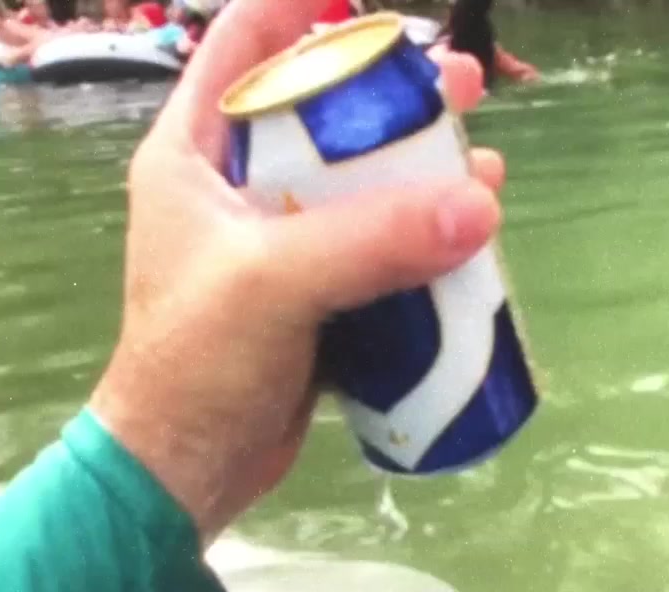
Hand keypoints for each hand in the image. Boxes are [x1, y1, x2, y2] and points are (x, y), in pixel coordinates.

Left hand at [89, 0, 506, 545]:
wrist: (187, 469)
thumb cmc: (197, 363)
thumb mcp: (272, 285)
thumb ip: (369, 238)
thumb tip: (478, 201)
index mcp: (192, 154)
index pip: (241, 44)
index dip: (298, 3)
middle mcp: (233, 185)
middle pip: (317, 107)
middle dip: (390, 90)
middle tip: (461, 82)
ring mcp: (275, 241)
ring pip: (355, 177)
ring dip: (418, 165)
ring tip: (482, 160)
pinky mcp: (311, 292)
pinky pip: (373, 241)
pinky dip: (419, 230)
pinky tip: (470, 228)